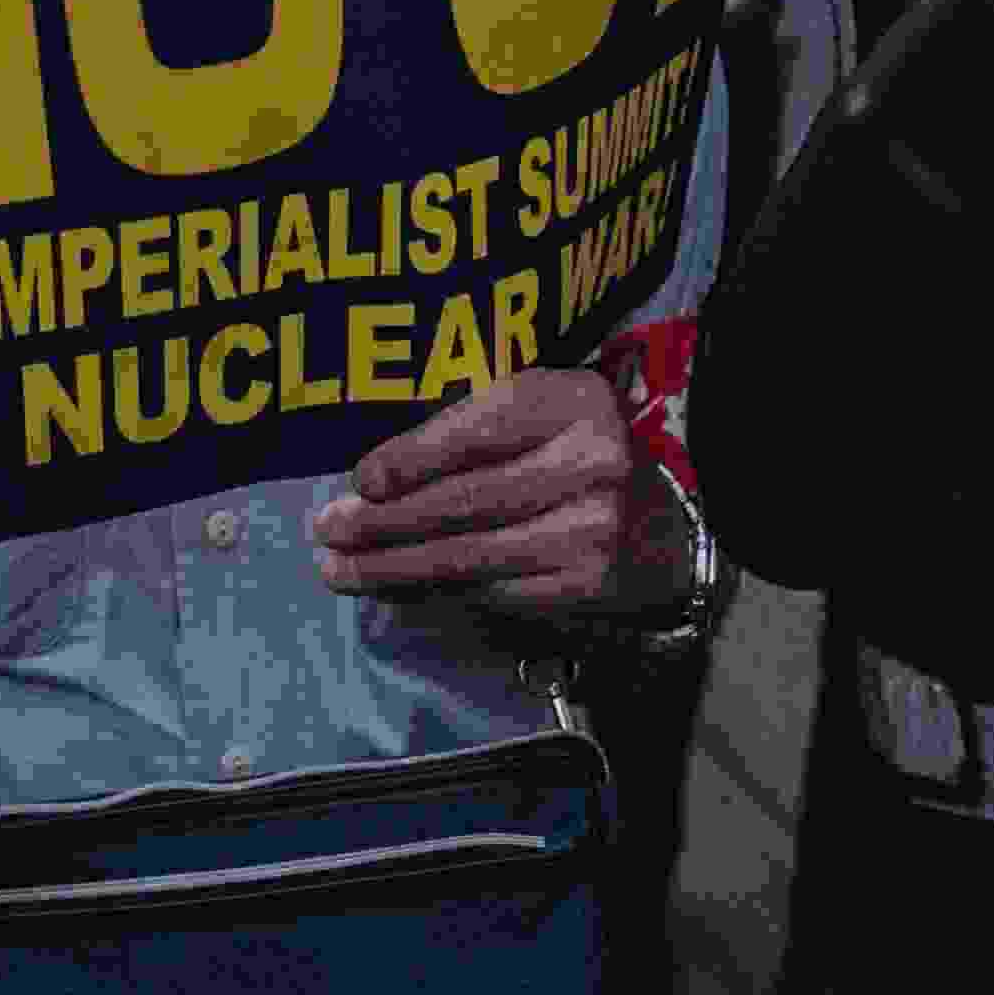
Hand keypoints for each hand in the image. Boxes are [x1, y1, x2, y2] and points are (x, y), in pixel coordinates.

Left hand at [308, 367, 674, 625]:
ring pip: (471, 556)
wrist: (665, 520)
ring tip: (340, 571)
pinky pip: (492, 592)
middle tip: (328, 534)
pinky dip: (434, 592)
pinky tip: (395, 589)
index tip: (360, 482)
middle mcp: (590, 464)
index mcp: (573, 402)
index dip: (415, 457)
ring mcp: (592, 532)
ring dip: (394, 568)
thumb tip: (371, 486)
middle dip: (386, 522)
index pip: (482, 430)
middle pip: (468, 500)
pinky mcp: (586, 586)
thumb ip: (468, 432)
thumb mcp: (536, 412)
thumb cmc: (574, 450)